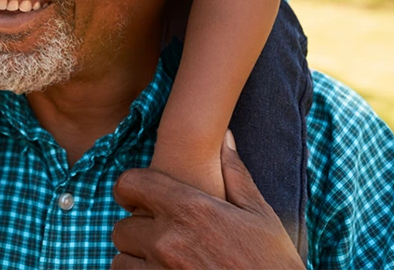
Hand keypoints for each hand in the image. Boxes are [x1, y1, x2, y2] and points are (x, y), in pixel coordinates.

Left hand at [112, 132, 303, 269]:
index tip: (137, 198)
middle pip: (121, 228)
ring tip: (158, 261)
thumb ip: (235, 173)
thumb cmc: (273, 263)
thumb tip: (225, 137)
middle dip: (135, 230)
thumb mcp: (259, 215)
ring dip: (134, 260)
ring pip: (120, 261)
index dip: (130, 188)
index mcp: (190, 209)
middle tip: (156, 235)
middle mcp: (169, 240)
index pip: (130, 184)